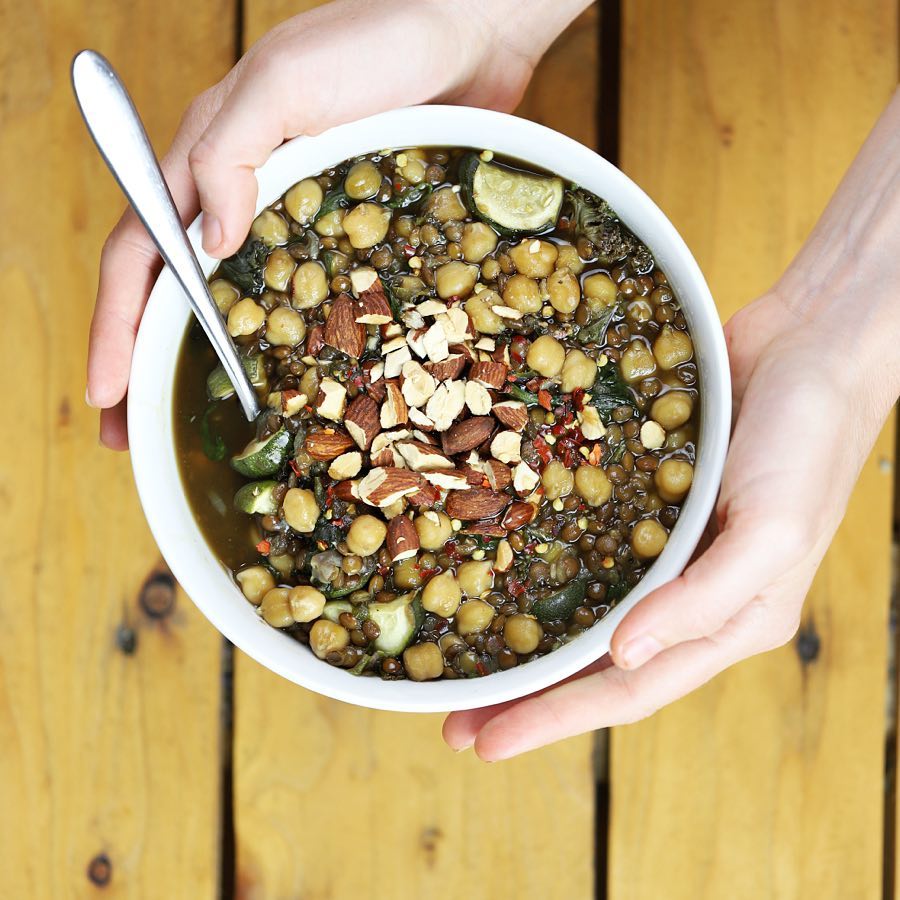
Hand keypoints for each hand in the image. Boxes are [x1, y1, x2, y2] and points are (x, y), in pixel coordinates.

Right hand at [88, 0, 589, 447]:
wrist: (467, 32)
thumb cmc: (379, 40)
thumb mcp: (287, 83)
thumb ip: (235, 153)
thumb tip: (210, 240)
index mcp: (209, 155)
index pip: (143, 251)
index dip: (117, 324)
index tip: (106, 393)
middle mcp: (242, 192)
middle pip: (174, 288)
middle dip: (143, 362)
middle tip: (130, 436)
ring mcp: (293, 216)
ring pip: (233, 301)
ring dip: (203, 362)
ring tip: (196, 427)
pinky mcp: (345, 229)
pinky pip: (302, 296)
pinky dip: (282, 342)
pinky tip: (286, 380)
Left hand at [442, 293, 876, 757]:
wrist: (811, 347)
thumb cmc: (808, 444)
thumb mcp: (772, 531)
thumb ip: (703, 601)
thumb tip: (625, 657)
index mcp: (727, 621)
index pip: (629, 688)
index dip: (557, 718)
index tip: (489, 743)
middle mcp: (690, 597)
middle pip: (596, 664)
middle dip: (528, 698)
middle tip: (455, 725)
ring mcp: (665, 551)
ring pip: (584, 614)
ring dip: (527, 645)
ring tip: (463, 668)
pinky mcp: (647, 504)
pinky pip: (588, 549)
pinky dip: (547, 573)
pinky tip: (503, 577)